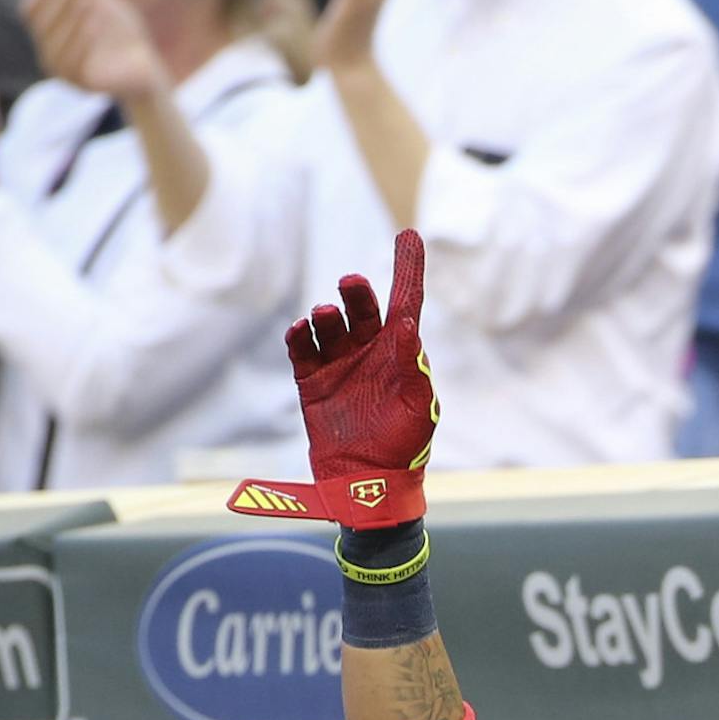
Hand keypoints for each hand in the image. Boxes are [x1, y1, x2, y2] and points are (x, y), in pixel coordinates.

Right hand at [19, 0, 166, 104]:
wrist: (145, 64)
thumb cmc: (119, 30)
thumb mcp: (101, 2)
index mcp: (46, 34)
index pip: (29, 9)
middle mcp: (48, 55)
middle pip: (40, 27)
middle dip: (60, 4)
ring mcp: (64, 73)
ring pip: (54, 48)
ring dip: (70, 20)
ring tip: (88, 2)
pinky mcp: (84, 86)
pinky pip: (74, 65)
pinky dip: (81, 41)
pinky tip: (92, 24)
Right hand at [229, 230, 439, 523]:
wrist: (369, 483)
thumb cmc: (405, 447)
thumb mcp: (419, 407)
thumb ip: (412, 367)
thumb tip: (406, 327)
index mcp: (401, 355)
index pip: (406, 303)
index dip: (408, 269)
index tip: (409, 236)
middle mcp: (370, 353)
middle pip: (363, 309)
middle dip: (358, 294)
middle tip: (352, 284)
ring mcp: (340, 364)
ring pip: (329, 325)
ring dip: (326, 315)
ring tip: (324, 314)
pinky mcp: (312, 381)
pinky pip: (301, 349)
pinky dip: (299, 335)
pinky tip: (300, 330)